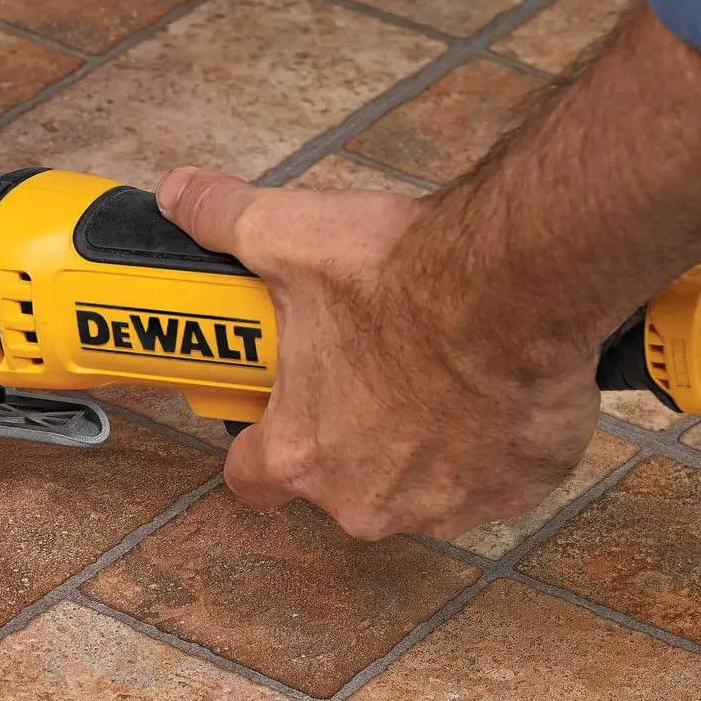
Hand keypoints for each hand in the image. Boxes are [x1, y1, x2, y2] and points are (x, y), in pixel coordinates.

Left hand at [156, 168, 599, 539]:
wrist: (516, 280)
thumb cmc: (402, 273)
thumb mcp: (287, 236)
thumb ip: (223, 221)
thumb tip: (180, 197)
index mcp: (301, 453)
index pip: (252, 478)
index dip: (262, 440)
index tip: (279, 408)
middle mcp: (369, 499)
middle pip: (343, 480)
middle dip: (354, 432)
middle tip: (375, 366)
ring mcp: (449, 504)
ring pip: (424, 483)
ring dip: (427, 442)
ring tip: (440, 370)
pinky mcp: (520, 489)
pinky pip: (497, 477)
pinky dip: (495, 442)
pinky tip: (496, 386)